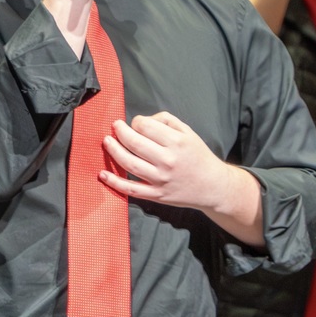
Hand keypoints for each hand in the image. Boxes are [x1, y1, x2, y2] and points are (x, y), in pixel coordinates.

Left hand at [99, 111, 229, 210]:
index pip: (145, 126)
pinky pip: (131, 189)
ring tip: (106, 141)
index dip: (136, 122)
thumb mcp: (188, 132)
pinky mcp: (156, 195)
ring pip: (129, 163)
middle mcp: (168, 160)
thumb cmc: (198, 155)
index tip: (136, 123)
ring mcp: (160, 179)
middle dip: (120, 132)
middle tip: (115, 126)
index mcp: (176, 142)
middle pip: (134, 143)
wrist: (212, 186)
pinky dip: (114, 182)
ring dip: (113, 151)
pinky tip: (103, 174)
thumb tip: (141, 121)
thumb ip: (166, 120)